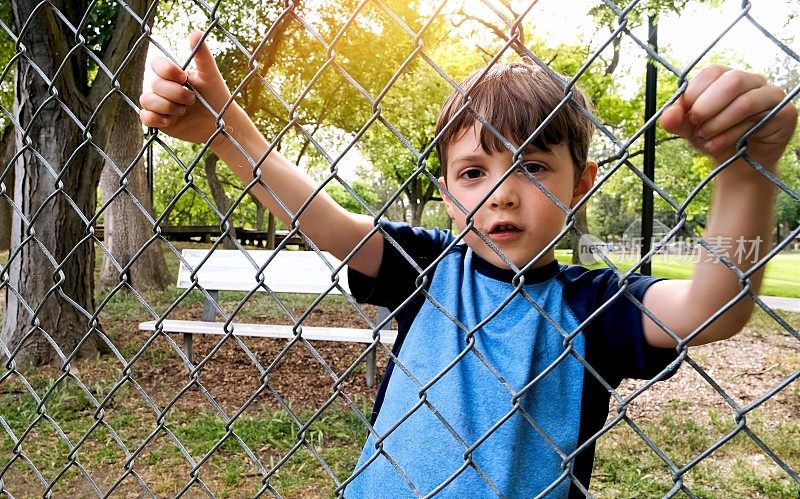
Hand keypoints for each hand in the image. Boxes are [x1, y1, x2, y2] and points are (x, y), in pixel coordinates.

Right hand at [139, 31, 235, 145]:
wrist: (221, 124)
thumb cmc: (217, 98)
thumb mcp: (211, 77)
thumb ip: (203, 56)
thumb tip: (195, 31)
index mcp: (174, 75)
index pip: (157, 64)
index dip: (167, 70)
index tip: (184, 78)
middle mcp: (164, 88)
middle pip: (155, 84)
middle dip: (175, 93)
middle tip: (192, 100)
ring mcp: (160, 104)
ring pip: (147, 99)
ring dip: (166, 106)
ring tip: (183, 111)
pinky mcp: (160, 121)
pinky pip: (145, 117)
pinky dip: (155, 118)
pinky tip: (170, 121)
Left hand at [661, 65, 796, 170]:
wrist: (735, 163)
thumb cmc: (713, 138)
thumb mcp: (689, 129)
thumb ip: (676, 120)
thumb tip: (667, 115)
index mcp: (727, 77)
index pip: (711, 72)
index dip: (694, 93)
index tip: (684, 115)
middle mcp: (752, 81)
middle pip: (731, 80)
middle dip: (706, 107)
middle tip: (695, 126)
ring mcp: (771, 95)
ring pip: (743, 102)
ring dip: (717, 124)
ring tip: (703, 139)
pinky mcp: (785, 113)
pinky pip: (759, 118)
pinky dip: (732, 134)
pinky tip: (716, 145)